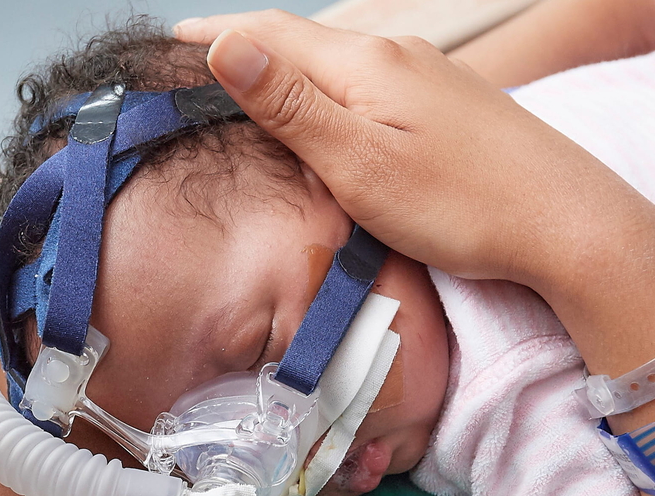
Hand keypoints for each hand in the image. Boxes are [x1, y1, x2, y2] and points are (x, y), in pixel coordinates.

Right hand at [175, 11, 654, 294]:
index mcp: (365, 66)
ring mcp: (423, 76)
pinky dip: (319, 89)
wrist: (563, 222)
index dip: (214, 37)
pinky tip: (316, 112)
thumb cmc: (460, 205)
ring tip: (240, 86)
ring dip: (279, 68)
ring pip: (331, 61)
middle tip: (191, 65)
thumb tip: (228, 49)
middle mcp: (394, 56)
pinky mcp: (441, 103)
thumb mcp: (360, 163)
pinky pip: (362, 82)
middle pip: (299, 42)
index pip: (270, 35)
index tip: (170, 44)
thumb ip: (292, 107)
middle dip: (241, 48)